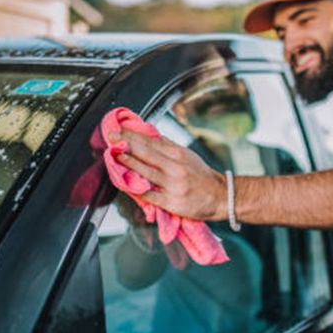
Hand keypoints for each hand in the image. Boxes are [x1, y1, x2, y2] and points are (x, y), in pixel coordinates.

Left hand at [110, 129, 226, 220]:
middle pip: (147, 153)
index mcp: (178, 155)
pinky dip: (138, 189)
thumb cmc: (202, 176)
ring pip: (147, 171)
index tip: (119, 130)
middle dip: (127, 144)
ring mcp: (173, 185)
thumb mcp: (188, 156)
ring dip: (129, 162)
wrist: (221, 197)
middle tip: (111, 137)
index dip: (133, 135)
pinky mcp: (171, 202)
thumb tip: (151, 136)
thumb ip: (169, 147)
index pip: (151, 142)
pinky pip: (150, 195)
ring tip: (116, 155)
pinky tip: (126, 184)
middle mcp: (175, 168)